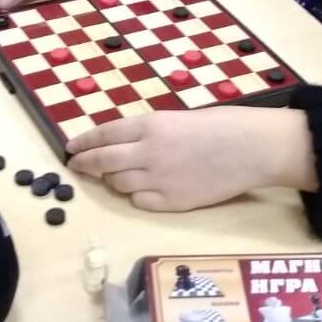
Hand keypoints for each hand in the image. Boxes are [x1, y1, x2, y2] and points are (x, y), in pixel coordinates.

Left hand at [66, 106, 316, 211]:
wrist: (251, 149)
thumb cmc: (222, 124)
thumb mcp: (178, 118)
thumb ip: (149, 131)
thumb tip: (124, 142)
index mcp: (150, 126)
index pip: (104, 135)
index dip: (83, 142)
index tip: (71, 147)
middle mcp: (147, 153)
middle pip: (103, 162)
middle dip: (85, 164)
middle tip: (76, 166)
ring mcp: (158, 180)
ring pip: (119, 184)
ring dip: (112, 179)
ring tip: (113, 175)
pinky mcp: (171, 203)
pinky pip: (140, 202)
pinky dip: (136, 196)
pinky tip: (141, 190)